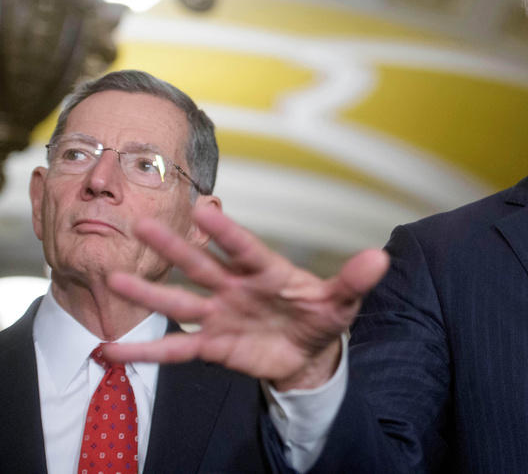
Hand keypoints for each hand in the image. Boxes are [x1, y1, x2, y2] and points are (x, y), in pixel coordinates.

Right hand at [103, 205, 388, 390]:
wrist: (309, 353)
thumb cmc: (321, 316)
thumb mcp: (342, 300)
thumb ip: (354, 280)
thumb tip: (380, 258)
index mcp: (267, 271)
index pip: (244, 247)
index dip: (225, 231)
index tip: (204, 210)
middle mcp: (235, 287)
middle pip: (201, 265)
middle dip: (173, 248)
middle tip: (142, 224)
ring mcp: (220, 315)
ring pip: (180, 301)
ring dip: (149, 291)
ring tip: (113, 280)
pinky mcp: (212, 345)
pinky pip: (175, 348)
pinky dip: (146, 349)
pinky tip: (113, 349)